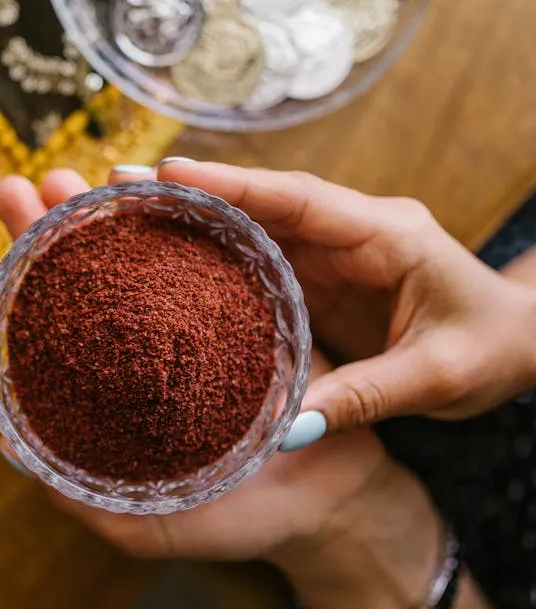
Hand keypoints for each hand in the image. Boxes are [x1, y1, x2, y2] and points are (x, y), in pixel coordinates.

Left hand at [0, 170, 404, 565]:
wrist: (333, 504)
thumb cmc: (238, 523)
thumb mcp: (148, 528)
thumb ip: (81, 497)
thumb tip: (7, 445)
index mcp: (110, 400)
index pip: (40, 342)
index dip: (1, 298)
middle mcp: (142, 355)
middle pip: (78, 287)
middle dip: (41, 235)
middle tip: (13, 188)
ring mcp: (191, 326)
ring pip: (132, 259)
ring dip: (97, 214)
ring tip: (68, 177)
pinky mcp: (244, 305)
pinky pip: (202, 255)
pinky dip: (174, 221)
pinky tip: (150, 189)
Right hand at [149, 158, 535, 435]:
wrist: (520, 345)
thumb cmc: (495, 349)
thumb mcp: (438, 377)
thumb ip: (364, 395)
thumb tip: (284, 430)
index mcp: (386, 235)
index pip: (299, 200)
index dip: (232, 186)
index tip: (169, 175)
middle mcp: (350, 233)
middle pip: (260, 204)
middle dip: (189, 193)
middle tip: (116, 188)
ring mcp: (331, 254)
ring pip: (251, 229)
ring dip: (190, 222)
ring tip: (123, 219)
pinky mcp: (319, 280)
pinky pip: (258, 263)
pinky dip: (211, 260)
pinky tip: (165, 265)